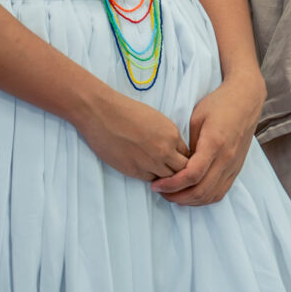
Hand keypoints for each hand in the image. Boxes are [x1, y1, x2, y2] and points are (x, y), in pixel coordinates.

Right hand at [74, 91, 191, 181]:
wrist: (102, 114)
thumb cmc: (127, 112)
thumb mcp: (157, 120)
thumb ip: (168, 137)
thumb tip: (173, 151)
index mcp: (172, 135)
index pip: (188, 155)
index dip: (183, 159)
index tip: (177, 160)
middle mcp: (164, 151)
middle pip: (182, 170)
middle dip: (179, 171)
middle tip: (172, 170)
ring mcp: (150, 163)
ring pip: (168, 179)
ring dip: (165, 177)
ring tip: (159, 172)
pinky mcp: (134, 171)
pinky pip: (150, 180)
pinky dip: (150, 177)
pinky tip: (145, 170)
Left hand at [155, 75, 263, 205]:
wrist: (246, 99)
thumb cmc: (219, 104)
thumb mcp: (197, 117)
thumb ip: (188, 143)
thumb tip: (177, 164)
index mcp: (215, 143)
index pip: (192, 175)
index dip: (172, 184)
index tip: (156, 184)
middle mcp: (227, 158)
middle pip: (201, 191)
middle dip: (177, 196)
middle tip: (161, 192)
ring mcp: (234, 165)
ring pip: (211, 196)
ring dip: (190, 201)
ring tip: (173, 195)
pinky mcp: (237, 168)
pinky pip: (221, 191)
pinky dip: (204, 198)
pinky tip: (191, 194)